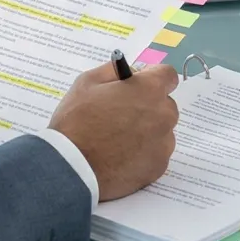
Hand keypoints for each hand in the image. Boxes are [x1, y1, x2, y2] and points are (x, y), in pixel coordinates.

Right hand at [48, 62, 178, 200]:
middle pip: (165, 105)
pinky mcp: (159, 168)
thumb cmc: (77, 121)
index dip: (153, 78)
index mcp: (149, 90)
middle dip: (148, 106)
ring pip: (161, 131)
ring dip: (147, 131)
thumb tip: (131, 72)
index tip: (139, 86)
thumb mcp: (87, 82)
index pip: (168, 75)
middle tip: (121, 115)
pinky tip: (121, 157)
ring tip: (118, 140)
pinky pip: (156, 154)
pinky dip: (144, 154)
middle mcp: (164, 115)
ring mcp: (163, 144)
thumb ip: (114, 71)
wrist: (72, 169)